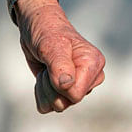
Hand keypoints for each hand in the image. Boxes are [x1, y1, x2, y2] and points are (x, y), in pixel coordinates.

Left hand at [16, 0, 105, 114]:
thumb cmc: (46, 30)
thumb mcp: (50, 43)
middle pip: (66, 102)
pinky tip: (44, 75)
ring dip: (44, 88)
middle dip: (49, 86)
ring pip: (57, 106)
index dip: (58, 84)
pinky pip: (48, 106)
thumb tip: (67, 86)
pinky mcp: (66, 91)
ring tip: (47, 68)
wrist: (37, 26)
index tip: (52, 64)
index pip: (75, 94)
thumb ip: (60, 65)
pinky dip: (41, 92)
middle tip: (47, 65)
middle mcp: (90, 77)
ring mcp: (79, 85)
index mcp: (93, 64)